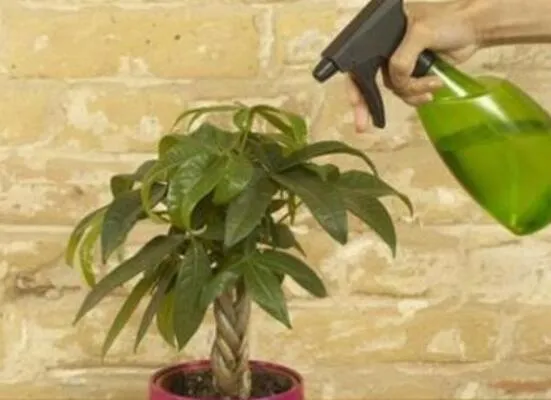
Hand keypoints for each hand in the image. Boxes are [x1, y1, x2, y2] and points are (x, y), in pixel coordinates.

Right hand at [348, 0, 480, 132]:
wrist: (474, 28)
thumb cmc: (449, 20)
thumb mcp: (420, 33)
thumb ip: (402, 59)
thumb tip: (395, 80)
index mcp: (382, 35)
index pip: (359, 62)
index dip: (355, 84)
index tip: (355, 103)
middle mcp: (387, 50)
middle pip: (370, 81)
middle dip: (369, 105)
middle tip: (363, 125)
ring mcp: (401, 63)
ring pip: (394, 89)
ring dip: (411, 93)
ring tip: (430, 86)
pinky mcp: (415, 74)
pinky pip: (407, 93)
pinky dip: (418, 95)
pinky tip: (433, 89)